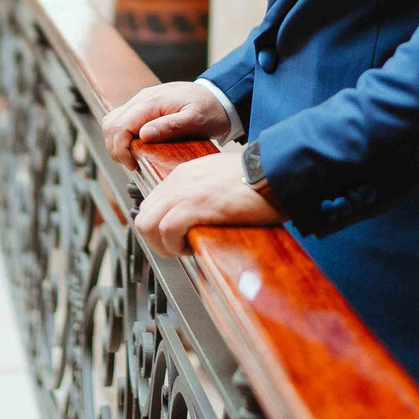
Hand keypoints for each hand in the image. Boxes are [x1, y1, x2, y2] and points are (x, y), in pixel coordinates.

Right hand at [101, 79, 231, 166]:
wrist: (220, 96)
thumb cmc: (211, 109)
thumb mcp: (196, 120)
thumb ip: (170, 126)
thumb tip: (143, 135)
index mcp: (152, 101)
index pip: (120, 126)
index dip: (120, 149)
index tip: (133, 165)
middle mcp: (142, 98)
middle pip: (111, 123)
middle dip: (115, 148)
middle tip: (132, 165)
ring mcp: (142, 101)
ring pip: (113, 121)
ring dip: (117, 142)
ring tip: (133, 158)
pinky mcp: (144, 106)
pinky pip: (123, 120)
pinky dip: (123, 136)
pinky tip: (136, 148)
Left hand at [133, 148, 282, 256]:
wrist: (275, 170)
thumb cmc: (258, 178)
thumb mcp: (221, 178)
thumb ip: (203, 192)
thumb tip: (199, 217)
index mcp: (184, 174)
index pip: (152, 205)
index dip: (160, 228)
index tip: (177, 238)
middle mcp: (179, 181)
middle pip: (144, 216)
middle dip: (157, 240)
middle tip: (179, 248)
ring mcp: (184, 192)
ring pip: (148, 225)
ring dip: (164, 244)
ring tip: (186, 248)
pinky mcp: (195, 205)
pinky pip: (167, 230)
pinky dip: (176, 245)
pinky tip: (194, 245)